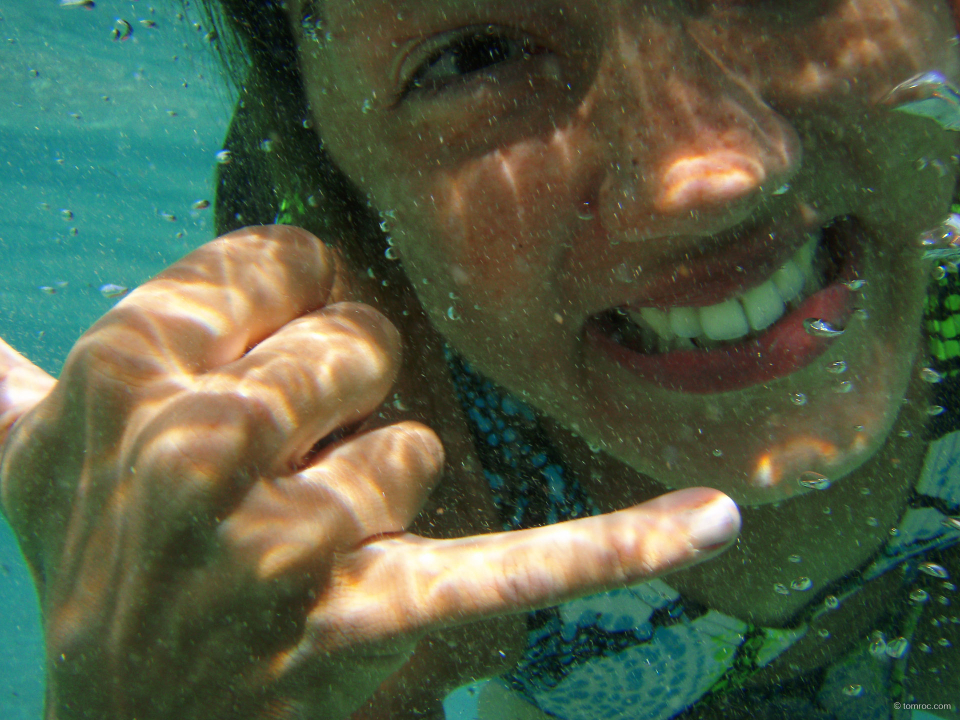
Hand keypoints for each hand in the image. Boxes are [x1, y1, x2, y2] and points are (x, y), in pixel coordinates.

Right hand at [0, 225, 740, 719]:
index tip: (260, 358)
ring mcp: (274, 545)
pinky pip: (513, 565)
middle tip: (281, 474)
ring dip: (377, 490)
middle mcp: (187, 450)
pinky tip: (717, 517)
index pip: (284, 260)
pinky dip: (622, 544)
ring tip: (304, 550)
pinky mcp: (371, 621)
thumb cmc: (100, 578)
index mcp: (121, 375)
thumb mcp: (25, 466)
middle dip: (341, 396)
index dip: (292, 299)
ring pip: (412, 444)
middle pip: (358, 339)